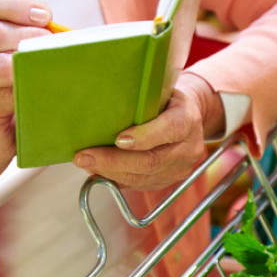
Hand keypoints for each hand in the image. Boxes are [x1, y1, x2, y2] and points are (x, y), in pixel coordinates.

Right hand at [0, 0, 50, 192]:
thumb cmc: (5, 85)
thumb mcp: (7, 51)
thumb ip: (22, 33)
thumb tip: (57, 28)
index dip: (17, 5)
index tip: (46, 15)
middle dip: (29, 35)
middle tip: (54, 42)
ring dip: (29, 61)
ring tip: (51, 61)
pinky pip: (5, 94)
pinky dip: (28, 88)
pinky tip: (45, 86)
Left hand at [73, 72, 224, 190]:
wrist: (191, 117)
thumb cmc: (167, 100)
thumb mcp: (159, 91)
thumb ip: (140, 103)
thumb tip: (101, 110)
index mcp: (188, 119)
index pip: (170, 129)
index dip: (144, 136)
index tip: (117, 139)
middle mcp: (188, 148)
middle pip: (151, 160)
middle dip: (113, 161)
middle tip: (84, 156)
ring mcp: (180, 168)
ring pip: (143, 177)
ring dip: (110, 172)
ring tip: (86, 163)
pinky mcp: (169, 180)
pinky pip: (140, 184)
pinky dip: (117, 179)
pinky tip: (99, 171)